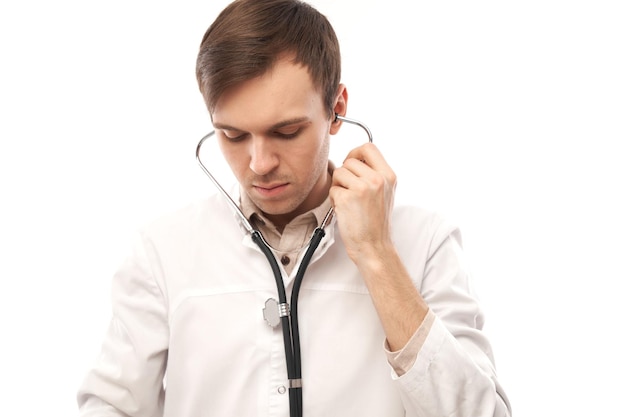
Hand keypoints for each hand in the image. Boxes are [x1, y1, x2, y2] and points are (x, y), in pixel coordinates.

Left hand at [329, 143, 396, 264]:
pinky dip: (335, 200)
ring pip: (338, 173)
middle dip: (345, 175)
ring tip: (349, 202)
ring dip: (338, 187)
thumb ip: (373, 174)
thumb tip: (353, 158)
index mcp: (388, 176)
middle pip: (349, 161)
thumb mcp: (384, 193)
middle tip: (350, 192)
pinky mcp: (348, 198)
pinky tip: (345, 211)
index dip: (356, 152)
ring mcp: (362, 188)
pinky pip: (332, 189)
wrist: (374, 246)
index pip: (369, 147)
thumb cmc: (375, 222)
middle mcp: (377, 179)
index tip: (352, 164)